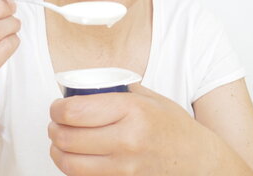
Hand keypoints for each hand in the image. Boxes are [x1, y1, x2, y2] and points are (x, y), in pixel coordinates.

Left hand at [48, 83, 215, 175]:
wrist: (198, 163)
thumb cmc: (175, 128)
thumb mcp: (152, 99)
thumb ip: (121, 90)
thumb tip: (90, 85)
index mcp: (132, 111)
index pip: (76, 111)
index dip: (57, 109)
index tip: (57, 106)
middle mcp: (127, 140)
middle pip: (68, 138)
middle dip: (53, 129)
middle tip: (54, 123)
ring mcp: (125, 168)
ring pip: (71, 164)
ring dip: (57, 151)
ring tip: (59, 141)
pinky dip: (73, 168)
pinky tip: (75, 158)